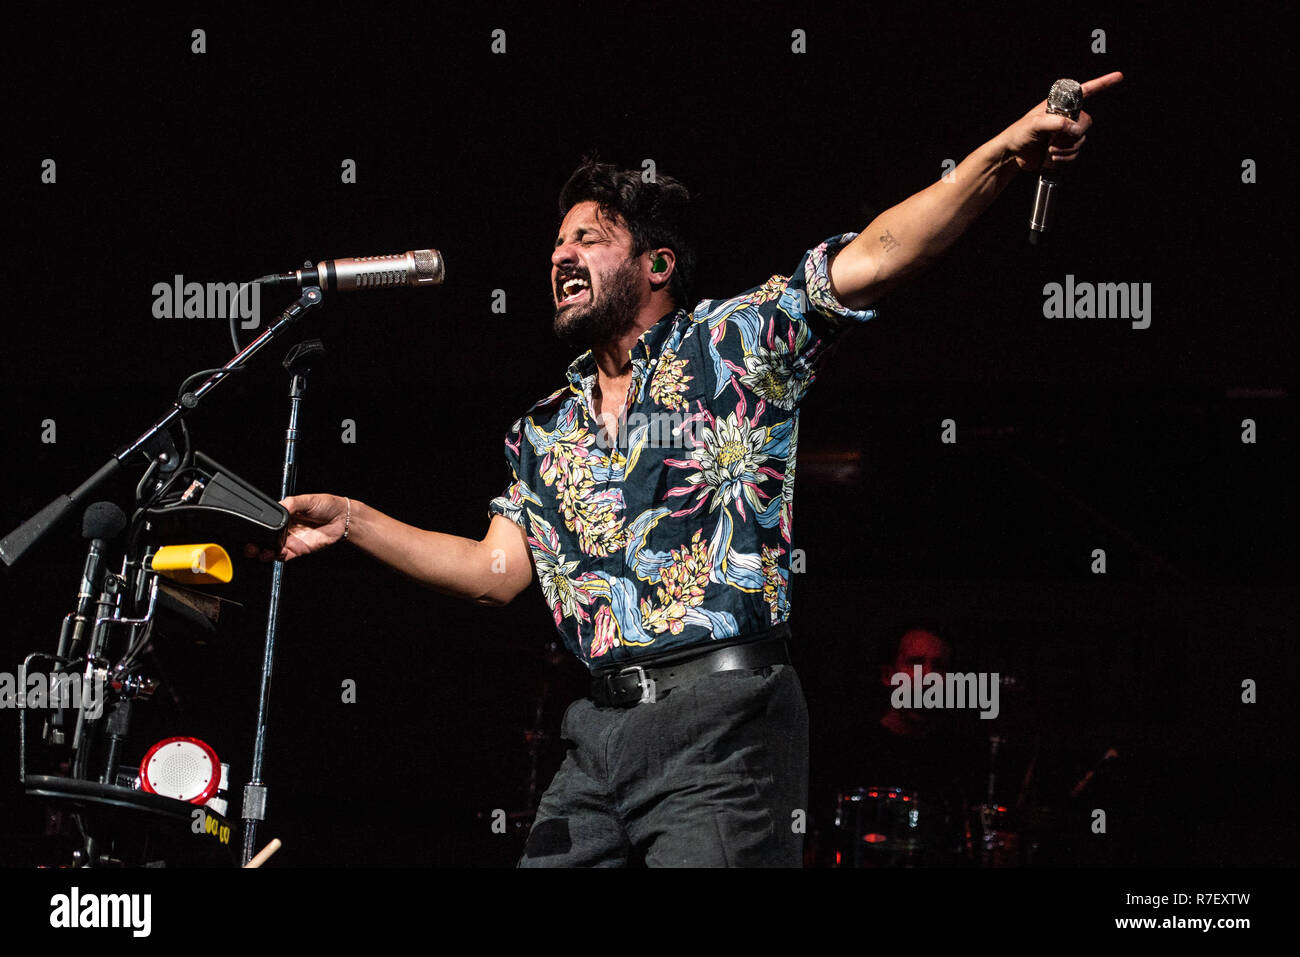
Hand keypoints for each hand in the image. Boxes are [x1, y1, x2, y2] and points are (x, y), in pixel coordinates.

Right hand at [245, 493, 348, 561]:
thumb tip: (278, 506)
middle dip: (254, 544)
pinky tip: (274, 553)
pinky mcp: (298, 550)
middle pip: (265, 538)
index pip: (266, 522)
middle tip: (250, 545)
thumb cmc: (326, 505)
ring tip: (259, 551)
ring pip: (271, 549)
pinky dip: (276, 557)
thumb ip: (290, 503)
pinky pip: (283, 556)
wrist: (342, 518)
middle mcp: (285, 529)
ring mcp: (290, 540)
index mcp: (284, 515)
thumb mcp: (306, 499)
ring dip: (262, 552)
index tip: (250, 530)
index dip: (257, 528)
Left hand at [997, 72, 1123, 172]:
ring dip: (1066, 150)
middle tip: (1054, 141)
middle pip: (1086, 122)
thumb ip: (1056, 122)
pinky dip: (1065, 159)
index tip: (1118, 76)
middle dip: (1073, 135)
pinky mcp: (1065, 148)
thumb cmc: (1018, 134)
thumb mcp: (1035, 123)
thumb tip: (1074, 129)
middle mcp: (1066, 117)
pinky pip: (1076, 154)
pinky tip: (1051, 159)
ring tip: (1049, 151)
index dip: (1103, 83)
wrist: (1012, 155)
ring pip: (1081, 141)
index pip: (1085, 91)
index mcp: (1060, 104)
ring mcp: (1066, 133)